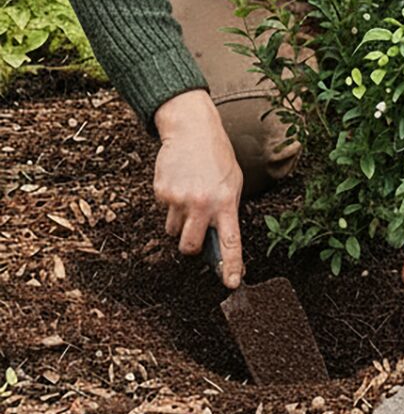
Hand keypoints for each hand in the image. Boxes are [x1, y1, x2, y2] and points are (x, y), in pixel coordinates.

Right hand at [153, 89, 243, 288]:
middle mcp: (202, 204)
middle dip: (191, 246)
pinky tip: (180, 182)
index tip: (232, 284)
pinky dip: (170, 203)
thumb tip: (219, 241)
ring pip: (174, 230)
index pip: (230, 242)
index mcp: (225, 203)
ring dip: (180, 221)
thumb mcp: (232, 183)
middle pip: (189, 247)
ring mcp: (179, 200)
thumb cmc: (217, 158)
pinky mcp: (161, 193)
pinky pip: (164, 211)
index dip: (231, 265)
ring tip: (189, 194)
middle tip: (196, 229)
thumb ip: (227, 211)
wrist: (192, 130)